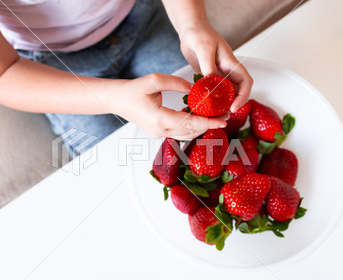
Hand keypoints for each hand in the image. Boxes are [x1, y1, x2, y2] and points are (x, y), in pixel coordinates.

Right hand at [111, 73, 228, 139]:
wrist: (117, 100)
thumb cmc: (133, 89)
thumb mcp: (155, 80)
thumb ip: (176, 83)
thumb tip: (195, 88)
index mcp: (160, 119)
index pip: (190, 123)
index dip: (208, 123)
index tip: (223, 120)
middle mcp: (161, 130)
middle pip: (191, 132)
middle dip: (209, 125)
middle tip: (225, 116)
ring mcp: (160, 134)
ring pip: (187, 135)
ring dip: (202, 128)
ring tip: (216, 117)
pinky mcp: (160, 132)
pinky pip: (180, 133)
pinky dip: (193, 127)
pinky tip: (201, 118)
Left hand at [179, 22, 252, 112]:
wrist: (190, 29)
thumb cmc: (199, 33)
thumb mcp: (204, 48)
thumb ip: (208, 65)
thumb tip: (211, 81)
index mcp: (231, 63)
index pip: (245, 82)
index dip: (243, 96)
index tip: (234, 107)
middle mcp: (226, 70)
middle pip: (237, 91)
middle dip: (232, 104)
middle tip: (222, 116)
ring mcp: (218, 74)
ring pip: (224, 93)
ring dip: (221, 104)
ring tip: (213, 115)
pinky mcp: (208, 76)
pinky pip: (212, 91)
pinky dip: (210, 99)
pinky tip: (203, 106)